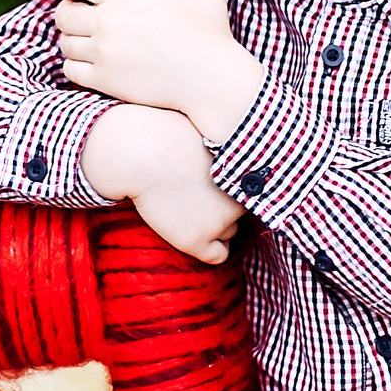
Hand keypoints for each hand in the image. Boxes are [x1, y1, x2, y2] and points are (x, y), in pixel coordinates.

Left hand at [57, 0, 264, 142]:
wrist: (210, 81)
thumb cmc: (209, 36)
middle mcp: (107, 22)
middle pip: (62, 13)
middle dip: (70, 12)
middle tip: (85, 16)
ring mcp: (103, 53)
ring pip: (64, 43)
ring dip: (73, 40)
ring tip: (89, 40)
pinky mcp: (104, 80)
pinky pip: (70, 69)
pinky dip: (76, 66)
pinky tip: (93, 62)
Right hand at [82, 102, 244, 264]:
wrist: (140, 151)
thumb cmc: (166, 134)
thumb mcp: (207, 135)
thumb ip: (224, 155)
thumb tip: (235, 169)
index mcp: (248, 173)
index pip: (250, 192)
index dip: (229, 189)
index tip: (211, 184)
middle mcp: (241, 198)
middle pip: (240, 212)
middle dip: (222, 207)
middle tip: (196, 194)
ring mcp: (221, 220)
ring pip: (229, 232)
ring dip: (213, 225)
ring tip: (186, 207)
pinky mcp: (198, 239)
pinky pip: (217, 255)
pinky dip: (207, 248)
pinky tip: (189, 232)